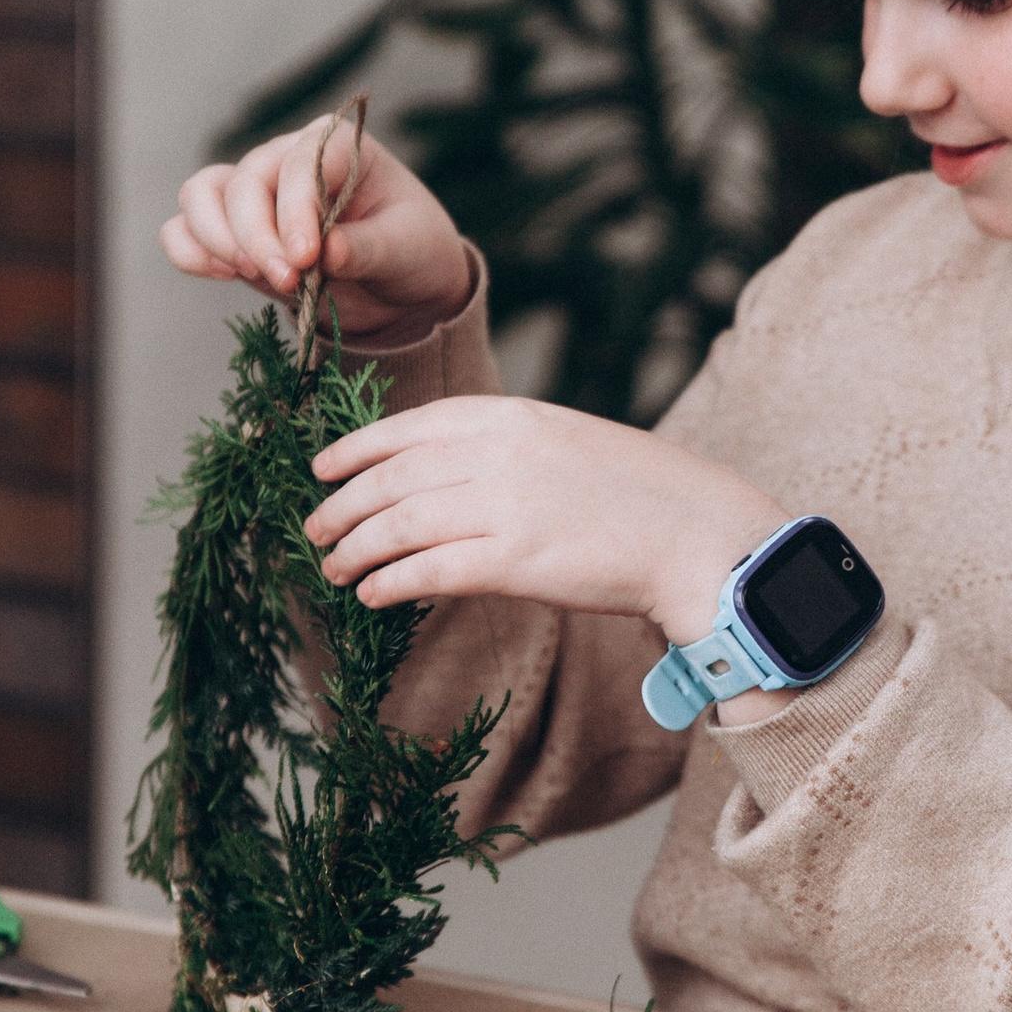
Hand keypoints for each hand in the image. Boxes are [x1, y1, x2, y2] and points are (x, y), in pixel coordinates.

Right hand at [161, 116, 471, 341]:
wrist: (400, 284)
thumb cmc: (412, 249)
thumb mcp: (409, 247)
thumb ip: (370, 247)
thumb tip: (328, 251)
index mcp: (335, 146)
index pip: (298, 165)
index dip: (295, 211)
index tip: (306, 258)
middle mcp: (286, 158)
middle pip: (245, 182)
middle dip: (257, 235)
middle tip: (288, 280)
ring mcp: (255, 193)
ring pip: (203, 196)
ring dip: (217, 239)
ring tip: (255, 277)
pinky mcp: (234, 233)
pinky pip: (186, 230)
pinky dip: (190, 251)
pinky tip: (221, 275)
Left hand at [307, 391, 788, 648]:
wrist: (696, 534)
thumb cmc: (640, 495)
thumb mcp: (567, 442)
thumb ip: (508, 448)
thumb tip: (445, 475)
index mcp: (513, 416)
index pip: (409, 427)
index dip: (355, 449)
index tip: (321, 468)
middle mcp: (500, 453)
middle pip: (392, 478)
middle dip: (342, 506)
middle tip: (315, 529)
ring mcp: (505, 506)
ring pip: (398, 526)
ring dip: (355, 550)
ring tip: (335, 570)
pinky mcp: (515, 561)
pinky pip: (427, 570)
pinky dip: (389, 583)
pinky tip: (372, 595)